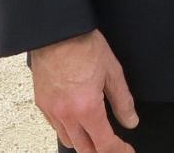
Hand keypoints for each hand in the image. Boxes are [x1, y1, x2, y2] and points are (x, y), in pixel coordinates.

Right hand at [31, 29, 138, 151]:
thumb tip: (131, 121)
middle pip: (84, 149)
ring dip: (84, 143)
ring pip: (69, 141)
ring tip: (96, 135)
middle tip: (114, 145)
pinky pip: (56, 127)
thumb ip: (122, 100)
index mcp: (87, 108)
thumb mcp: (112, 71)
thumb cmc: (84, 45)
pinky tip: (77, 121)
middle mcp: (67, 115)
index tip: (127, 151)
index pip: (104, 144)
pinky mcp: (42, 104)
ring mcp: (52, 111)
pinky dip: (68, 130)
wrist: (57, 32)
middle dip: (101, 151)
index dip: (118, 150)